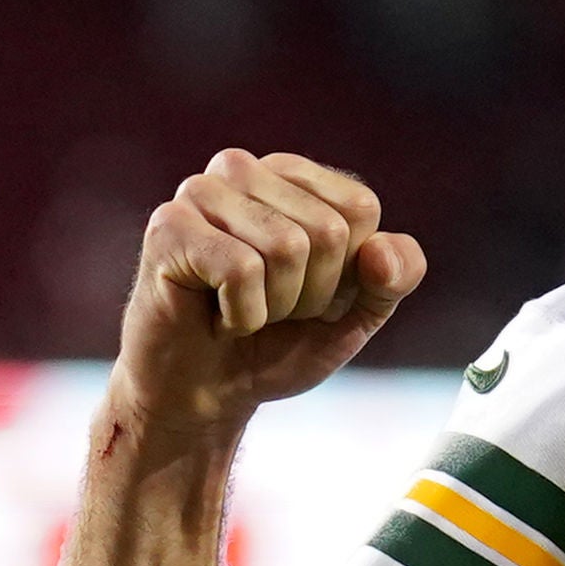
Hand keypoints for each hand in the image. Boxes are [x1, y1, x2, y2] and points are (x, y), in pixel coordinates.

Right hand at [112, 150, 426, 438]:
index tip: (305, 293)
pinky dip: (241, 316)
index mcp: (292, 175)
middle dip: (309, 295)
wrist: (203, 396)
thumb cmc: (274, 345)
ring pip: (286, 247)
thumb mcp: (356, 314)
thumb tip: (381, 251)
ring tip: (240, 311)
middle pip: (326, 230)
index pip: (360, 209)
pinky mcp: (169, 225)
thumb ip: (394, 277)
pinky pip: (241, 270)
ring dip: (274, 307)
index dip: (346, 274)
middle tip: (268, 310)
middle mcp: (244, 169)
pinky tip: (215, 318)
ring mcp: (201, 191)